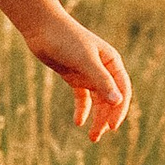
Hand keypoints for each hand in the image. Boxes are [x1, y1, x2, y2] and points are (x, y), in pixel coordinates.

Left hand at [30, 13, 130, 138]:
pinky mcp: (74, 77)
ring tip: (91, 137)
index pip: (122, 90)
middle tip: (98, 135)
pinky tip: (78, 122)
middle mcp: (103, 69)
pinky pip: (82, 97)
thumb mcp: (85, 61)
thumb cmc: (66, 39)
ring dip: (96, 118)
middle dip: (106, 118)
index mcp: (112, 62)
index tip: (112, 127)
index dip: (119, 109)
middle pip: (110, 99)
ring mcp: (88, 73)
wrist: (42, 28)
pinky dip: (82, 109)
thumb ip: (101, 81)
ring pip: (97, 100)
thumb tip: (117, 102)